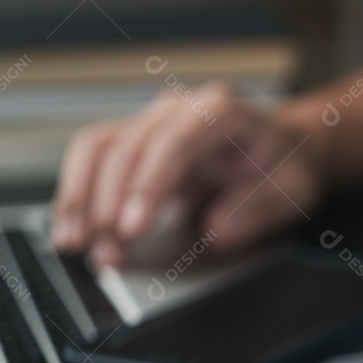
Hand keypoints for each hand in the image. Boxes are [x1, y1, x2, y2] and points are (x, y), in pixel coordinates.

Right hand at [51, 82, 324, 265]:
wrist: (285, 149)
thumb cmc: (286, 167)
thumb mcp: (291, 190)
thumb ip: (258, 210)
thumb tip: (218, 229)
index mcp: (221, 112)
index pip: (174, 145)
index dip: (148, 187)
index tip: (131, 228)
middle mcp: (179, 109)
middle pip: (128, 148)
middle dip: (109, 205)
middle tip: (107, 253)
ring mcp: (152, 122)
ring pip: (98, 149)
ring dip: (80, 199)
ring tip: (75, 244)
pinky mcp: (135, 142)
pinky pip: (93, 160)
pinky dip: (77, 195)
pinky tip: (70, 228)